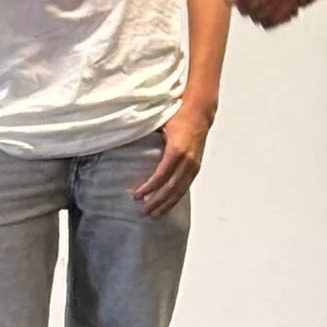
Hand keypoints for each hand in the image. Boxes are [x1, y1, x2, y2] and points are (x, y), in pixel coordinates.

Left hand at [133, 99, 211, 217]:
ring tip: (155, 214)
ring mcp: (194, 165)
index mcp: (176, 150)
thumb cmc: (178, 115)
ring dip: (167, 203)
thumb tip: (126, 143)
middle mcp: (187, 160)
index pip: (161, 175)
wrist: (200, 112)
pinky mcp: (196, 167)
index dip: (149, 187)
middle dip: (157, 201)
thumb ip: (148, 136)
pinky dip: (176, 197)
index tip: (137, 195)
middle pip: (171, 187)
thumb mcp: (161, 124)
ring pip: (180, 190)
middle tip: (143, 211)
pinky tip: (168, 204)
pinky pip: (185, 187)